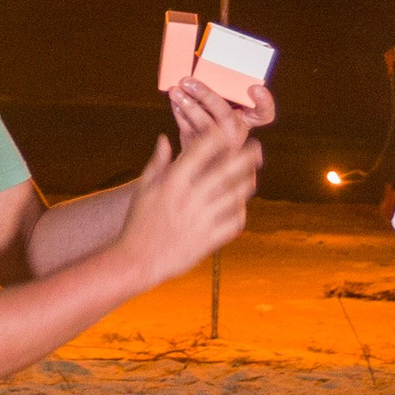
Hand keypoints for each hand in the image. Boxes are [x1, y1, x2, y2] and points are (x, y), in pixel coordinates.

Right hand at [116, 113, 259, 285]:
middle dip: (245, 157)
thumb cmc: (138, 223)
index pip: (200, 151)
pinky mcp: (209, 240)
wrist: (137, 261)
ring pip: (235, 196)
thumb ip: (157, 163)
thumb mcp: (143, 190)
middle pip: (226, 171)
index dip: (216, 138)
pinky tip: (241, 206)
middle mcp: (190, 198)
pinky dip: (240, 212)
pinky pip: (234, 223)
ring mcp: (202, 220)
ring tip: (252, 175)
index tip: (226, 132)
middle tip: (257, 148)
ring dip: (247, 183)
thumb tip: (165, 138)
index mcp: (173, 182)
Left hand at [166, 75, 276, 149]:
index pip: (264, 113)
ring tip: (176, 91)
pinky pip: (188, 130)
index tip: (255, 88)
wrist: (203, 151)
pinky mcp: (199, 149)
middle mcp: (237, 132)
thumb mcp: (228, 103)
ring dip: (187, 105)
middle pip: (225, 115)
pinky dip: (179, 113)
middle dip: (205, 95)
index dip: (264, 101)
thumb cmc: (217, 115)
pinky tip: (175, 101)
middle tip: (187, 80)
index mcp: (249, 119)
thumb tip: (200, 64)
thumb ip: (223, 90)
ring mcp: (218, 144)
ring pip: (203, 124)